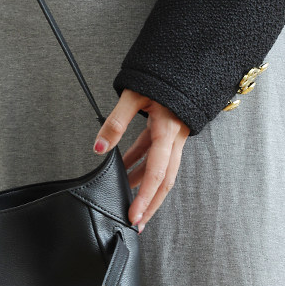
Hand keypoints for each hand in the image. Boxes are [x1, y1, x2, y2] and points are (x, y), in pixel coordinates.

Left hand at [92, 89, 189, 230]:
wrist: (185, 62)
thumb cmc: (163, 76)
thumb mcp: (135, 95)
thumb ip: (116, 121)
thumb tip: (99, 147)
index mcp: (168, 130)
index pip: (157, 171)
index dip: (145, 196)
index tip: (134, 214)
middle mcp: (174, 138)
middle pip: (164, 180)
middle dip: (150, 204)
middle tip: (136, 223)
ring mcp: (173, 137)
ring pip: (161, 171)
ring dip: (144, 188)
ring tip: (128, 204)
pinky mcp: (168, 133)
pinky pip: (155, 156)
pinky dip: (141, 167)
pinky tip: (125, 174)